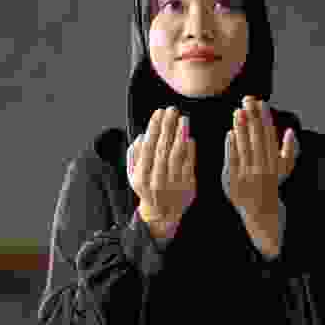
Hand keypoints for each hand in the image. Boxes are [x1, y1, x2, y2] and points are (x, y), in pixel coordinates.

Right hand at [127, 106, 195, 222]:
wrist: (162, 213)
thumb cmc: (148, 189)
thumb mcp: (134, 175)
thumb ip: (134, 156)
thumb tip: (141, 136)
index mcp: (141, 177)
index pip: (148, 147)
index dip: (154, 128)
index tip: (158, 113)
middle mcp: (156, 181)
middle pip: (162, 149)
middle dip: (168, 127)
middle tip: (172, 110)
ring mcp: (172, 185)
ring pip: (176, 155)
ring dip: (180, 135)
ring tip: (183, 119)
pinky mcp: (187, 187)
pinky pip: (189, 165)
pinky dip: (190, 150)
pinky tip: (190, 137)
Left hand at [222, 95, 297, 217]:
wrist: (262, 214)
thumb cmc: (272, 187)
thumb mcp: (285, 170)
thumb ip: (289, 150)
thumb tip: (290, 131)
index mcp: (275, 163)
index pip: (269, 136)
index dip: (265, 118)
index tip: (261, 103)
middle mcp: (263, 168)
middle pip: (257, 139)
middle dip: (253, 118)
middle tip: (247, 100)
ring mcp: (248, 175)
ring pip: (245, 148)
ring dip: (241, 129)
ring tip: (238, 112)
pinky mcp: (234, 181)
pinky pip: (233, 161)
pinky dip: (231, 147)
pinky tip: (230, 133)